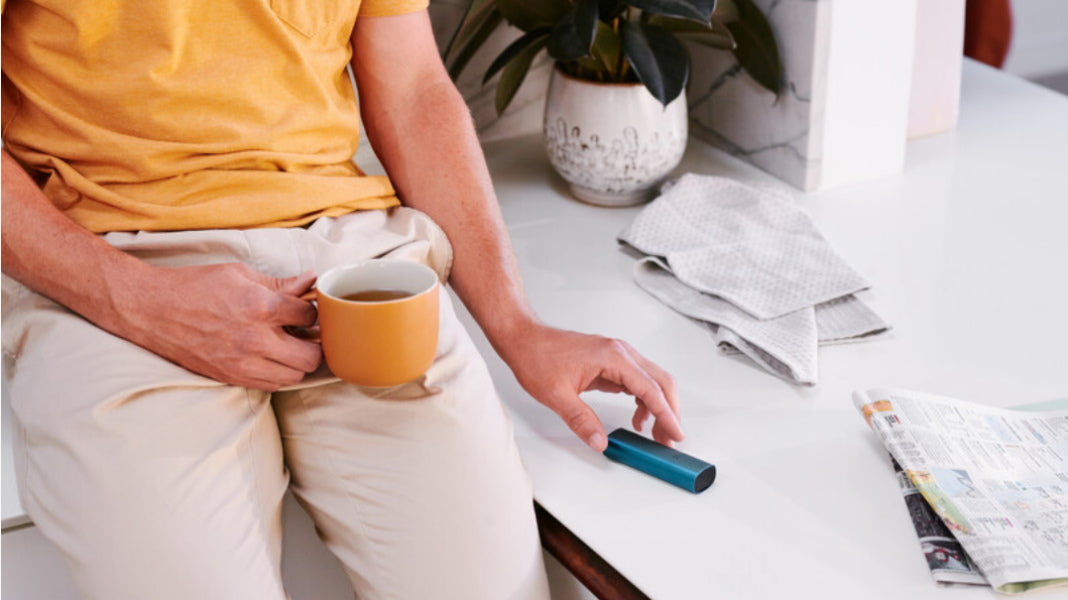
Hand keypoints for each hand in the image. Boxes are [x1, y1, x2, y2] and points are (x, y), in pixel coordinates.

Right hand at [116, 263, 321, 390]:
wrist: (152, 310)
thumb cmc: (195, 286)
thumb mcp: (239, 274)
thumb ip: (279, 283)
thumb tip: (310, 280)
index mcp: (261, 307)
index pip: (310, 316)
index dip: (311, 311)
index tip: (304, 309)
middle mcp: (255, 340)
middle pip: (311, 356)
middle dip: (313, 342)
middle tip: (305, 332)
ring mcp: (243, 363)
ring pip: (294, 376)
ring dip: (297, 361)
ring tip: (287, 345)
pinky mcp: (231, 377)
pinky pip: (271, 385)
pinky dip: (277, 374)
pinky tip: (269, 357)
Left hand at [500, 324, 683, 451]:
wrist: (524, 339)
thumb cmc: (537, 357)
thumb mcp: (556, 396)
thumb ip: (581, 420)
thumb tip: (599, 441)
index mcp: (612, 357)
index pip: (650, 389)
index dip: (666, 414)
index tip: (675, 433)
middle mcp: (620, 352)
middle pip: (660, 382)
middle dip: (670, 411)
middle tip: (669, 438)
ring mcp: (617, 356)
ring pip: (652, 381)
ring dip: (659, 406)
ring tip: (656, 433)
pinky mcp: (611, 362)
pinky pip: (637, 381)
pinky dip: (644, 400)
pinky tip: (639, 418)